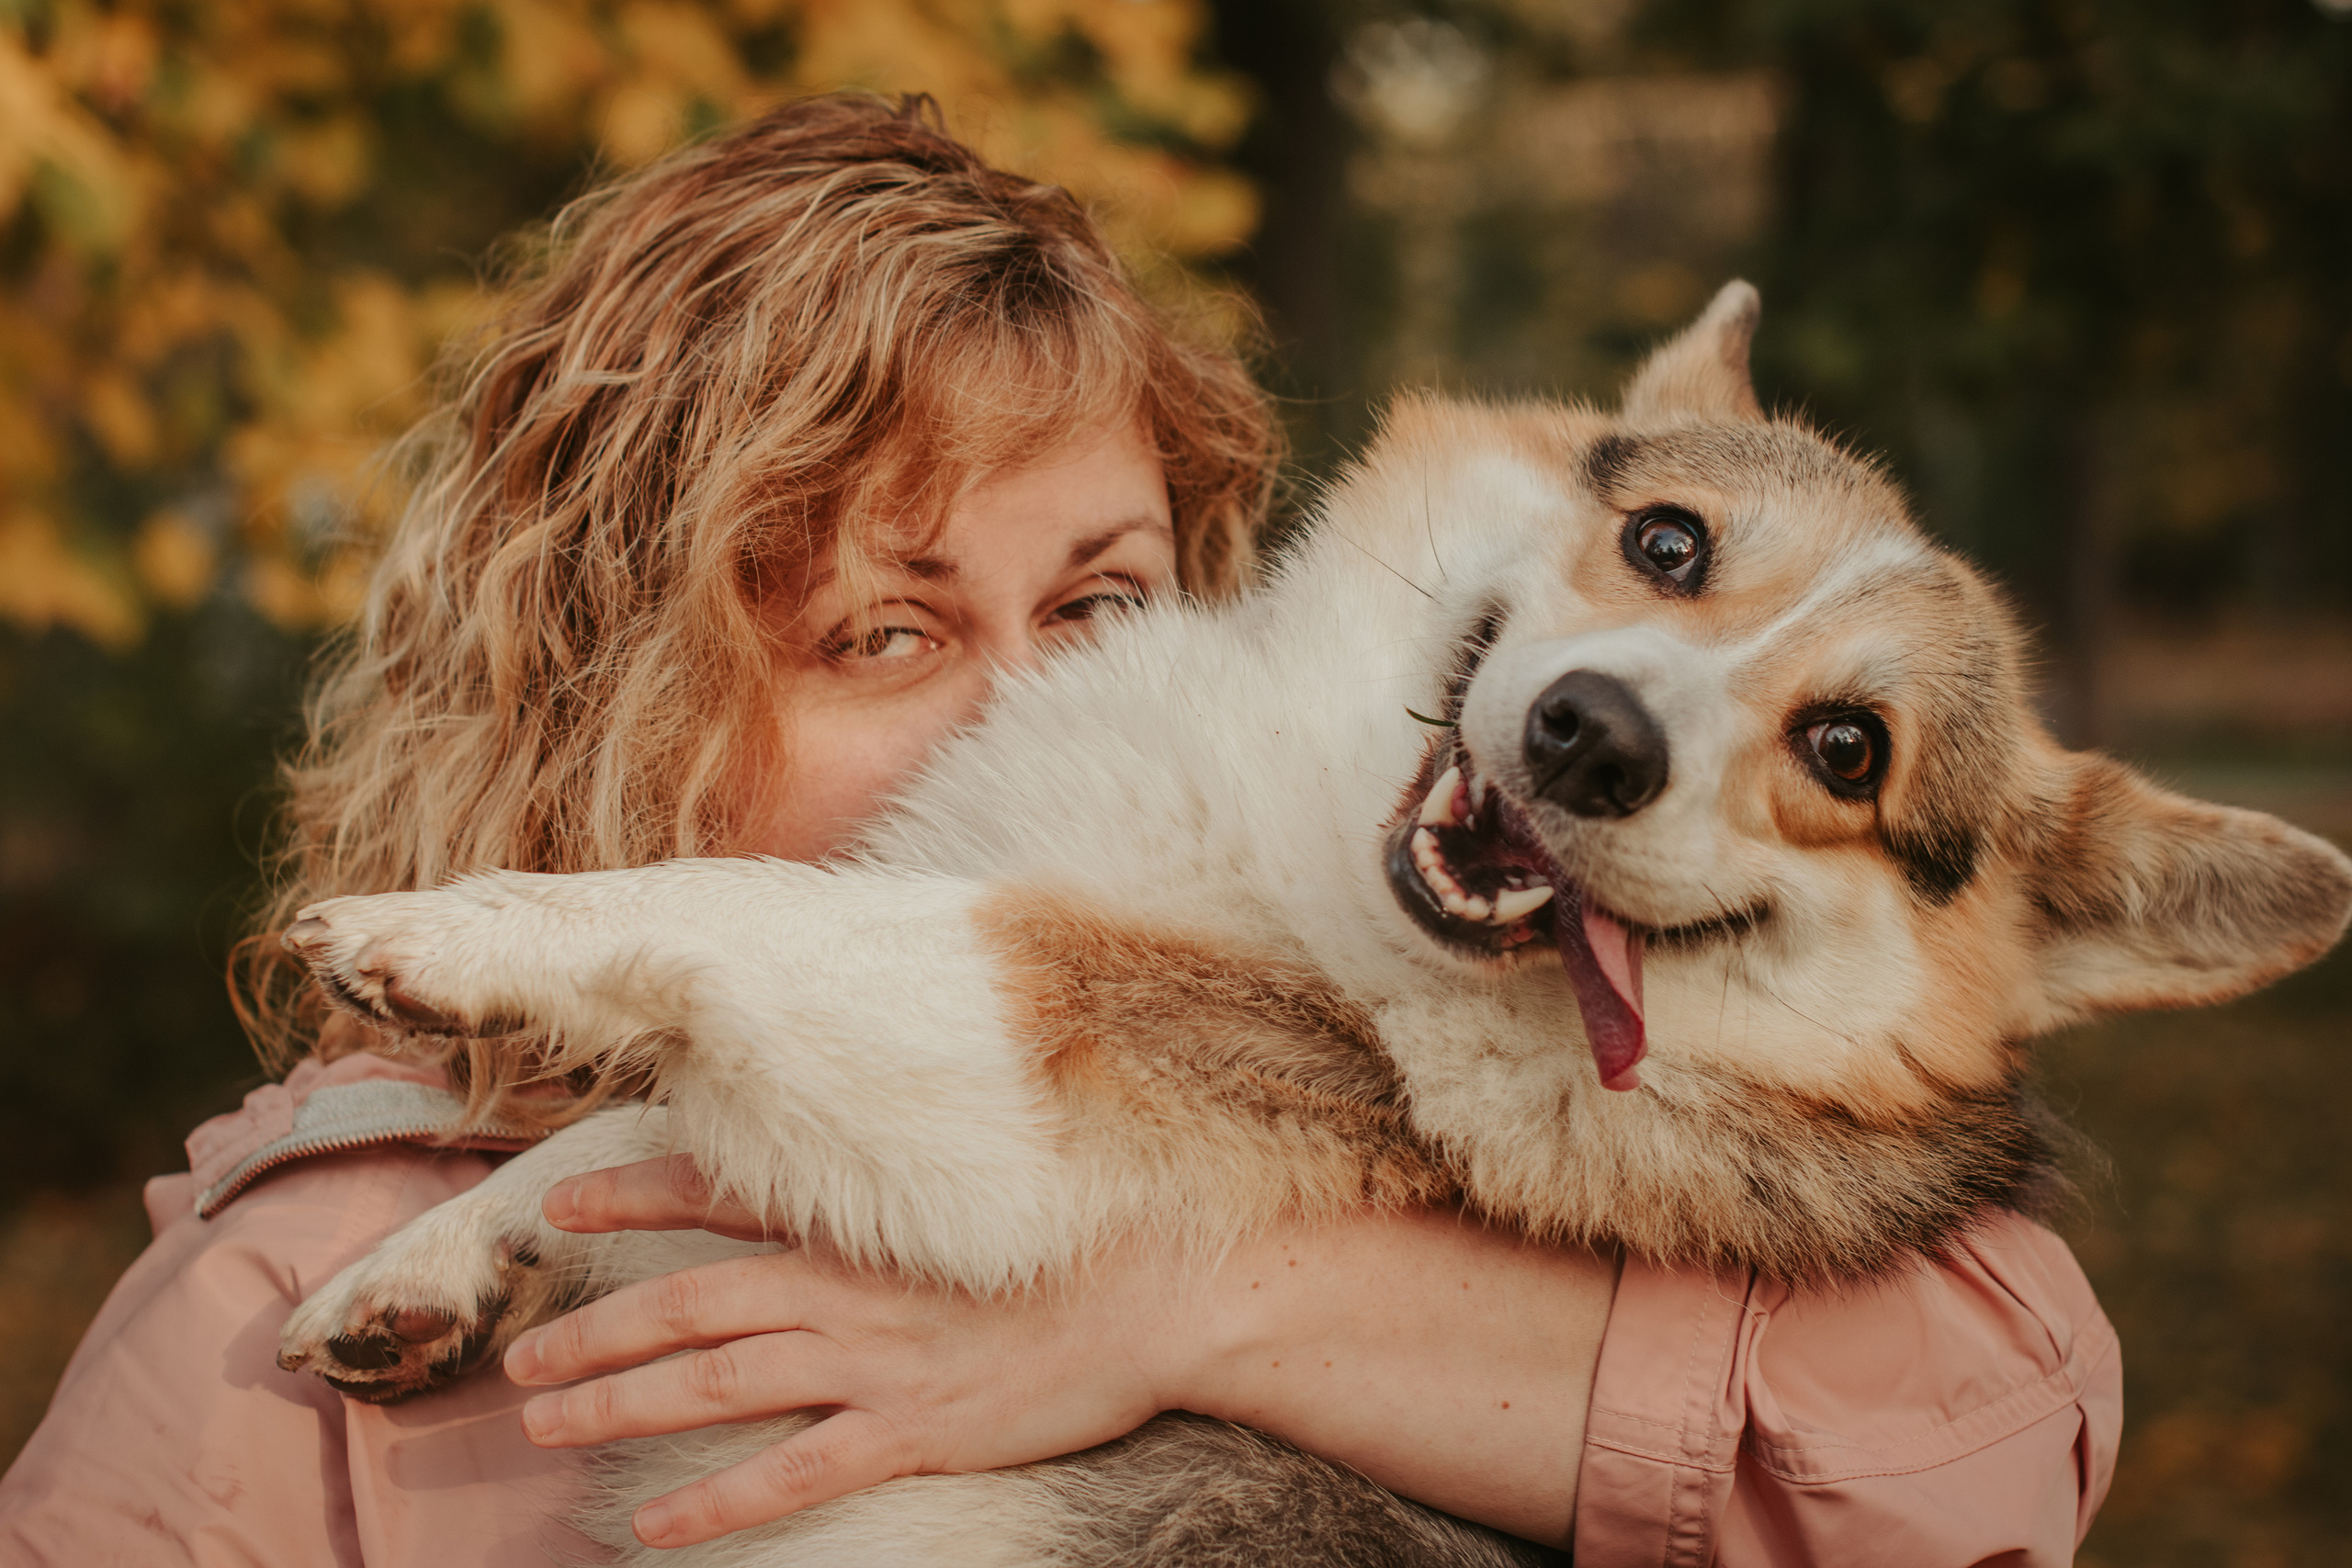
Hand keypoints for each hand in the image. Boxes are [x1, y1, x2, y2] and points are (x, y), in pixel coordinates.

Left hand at [503, 1157, 1192, 1548]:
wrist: (1161, 1291)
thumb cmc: (1086, 1226)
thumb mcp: (984, 1176)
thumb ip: (903, 1170)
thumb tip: (853, 1145)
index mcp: (862, 1218)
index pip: (718, 1196)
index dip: (631, 1198)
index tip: (559, 1205)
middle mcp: (848, 1285)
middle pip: (686, 1302)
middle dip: (592, 1330)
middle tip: (518, 1361)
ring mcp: (873, 1362)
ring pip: (713, 1382)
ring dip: (618, 1404)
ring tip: (545, 1425)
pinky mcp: (910, 1431)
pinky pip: (788, 1473)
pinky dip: (713, 1501)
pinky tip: (653, 1525)